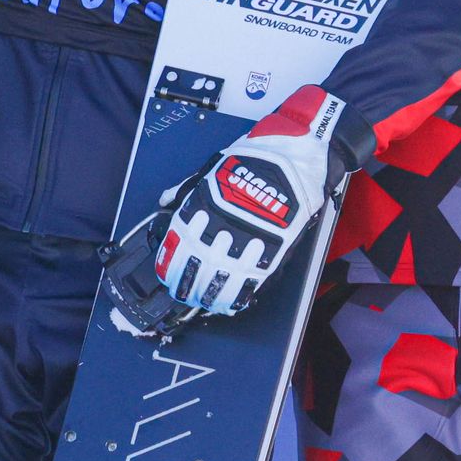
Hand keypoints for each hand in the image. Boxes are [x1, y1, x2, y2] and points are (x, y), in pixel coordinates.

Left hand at [149, 87, 350, 317]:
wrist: (293, 156)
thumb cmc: (254, 158)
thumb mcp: (213, 167)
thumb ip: (187, 188)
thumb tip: (166, 200)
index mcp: (204, 204)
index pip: (178, 243)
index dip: (170, 265)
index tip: (167, 276)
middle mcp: (222, 224)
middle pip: (197, 266)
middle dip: (187, 286)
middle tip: (183, 296)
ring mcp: (247, 238)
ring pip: (222, 278)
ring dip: (211, 296)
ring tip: (206, 304)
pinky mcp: (272, 248)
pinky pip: (252, 279)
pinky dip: (240, 295)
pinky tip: (232, 303)